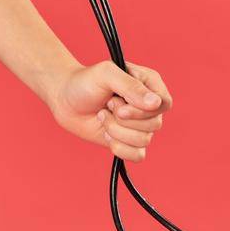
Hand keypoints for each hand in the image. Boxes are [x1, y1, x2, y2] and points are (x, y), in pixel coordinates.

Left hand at [48, 59, 170, 163]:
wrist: (65, 100)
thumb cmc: (85, 82)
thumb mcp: (105, 74)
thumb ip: (131, 86)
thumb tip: (156, 103)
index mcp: (149, 83)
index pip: (164, 103)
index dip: (143, 110)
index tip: (120, 107)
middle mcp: (149, 105)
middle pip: (154, 124)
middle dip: (123, 118)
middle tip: (106, 105)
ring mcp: (141, 124)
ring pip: (144, 140)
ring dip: (115, 130)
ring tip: (102, 115)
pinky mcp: (131, 142)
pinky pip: (138, 155)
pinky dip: (118, 147)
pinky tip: (106, 133)